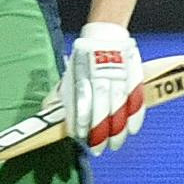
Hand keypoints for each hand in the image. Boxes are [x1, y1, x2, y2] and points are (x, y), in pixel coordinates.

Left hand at [59, 22, 144, 154]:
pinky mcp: (134, 74)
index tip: (80, 137)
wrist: (105, 33)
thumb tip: (47, 112)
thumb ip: (61, 94)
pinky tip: (131, 130)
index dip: (82, 121)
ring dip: (117, 129)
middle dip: (99, 132)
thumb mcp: (69, 73)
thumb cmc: (83, 59)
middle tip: (96, 149)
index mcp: (83, 74)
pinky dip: (136, 115)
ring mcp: (120, 75)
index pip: (83, 101)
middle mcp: (101, 75)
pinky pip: (137, 98)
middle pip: (102, 107)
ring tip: (114, 145)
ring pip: (120, 106)